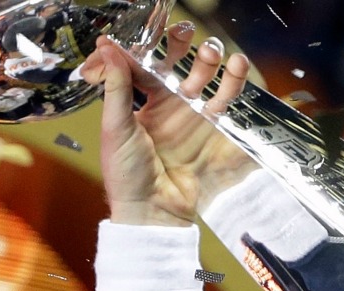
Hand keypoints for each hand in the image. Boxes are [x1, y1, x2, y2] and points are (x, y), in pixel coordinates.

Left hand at [80, 23, 249, 226]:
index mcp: (140, 104)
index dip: (146, 44)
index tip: (149, 26)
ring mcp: (193, 116)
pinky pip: (229, 97)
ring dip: (210, 58)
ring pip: (206, 74)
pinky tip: (237, 65)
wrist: (155, 212)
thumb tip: (106, 48)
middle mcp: (168, 106)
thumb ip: (116, 86)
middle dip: (183, 44)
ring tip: (212, 53)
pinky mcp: (216, 129)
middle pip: (179, 62)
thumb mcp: (116, 128)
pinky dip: (236, 79)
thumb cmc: (127, 175)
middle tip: (184, 34)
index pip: (144, 63)